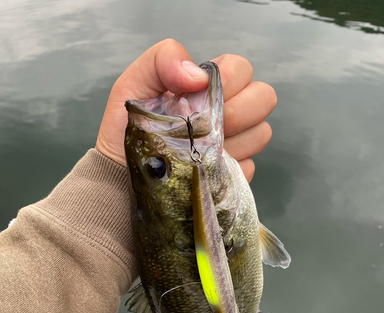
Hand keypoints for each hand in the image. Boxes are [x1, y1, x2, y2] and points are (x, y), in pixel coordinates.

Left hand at [96, 39, 276, 181]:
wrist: (124, 175)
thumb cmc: (130, 129)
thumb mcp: (135, 85)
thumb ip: (164, 60)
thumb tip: (199, 76)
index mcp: (208, 87)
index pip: (243, 69)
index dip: (230, 80)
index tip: (200, 97)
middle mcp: (228, 113)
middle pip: (264, 98)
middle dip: (237, 111)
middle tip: (203, 126)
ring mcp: (234, 145)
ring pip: (261, 134)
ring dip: (232, 141)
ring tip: (198, 149)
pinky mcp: (234, 175)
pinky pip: (248, 167)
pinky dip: (226, 168)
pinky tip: (202, 170)